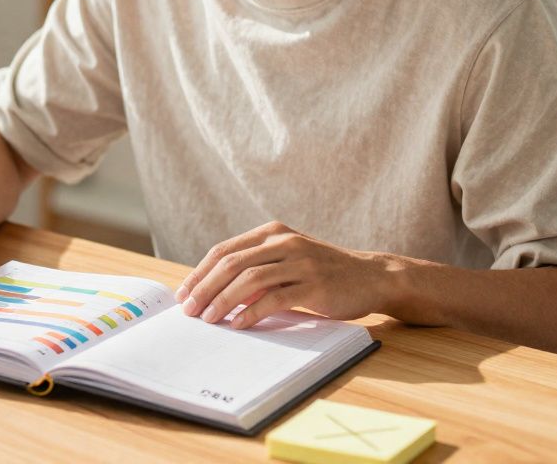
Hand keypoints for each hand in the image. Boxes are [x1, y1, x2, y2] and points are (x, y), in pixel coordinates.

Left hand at [173, 221, 393, 329]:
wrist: (372, 276)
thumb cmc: (323, 271)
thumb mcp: (287, 259)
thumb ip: (256, 268)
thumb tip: (215, 292)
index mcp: (272, 232)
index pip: (224, 250)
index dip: (200, 272)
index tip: (184, 293)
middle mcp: (284, 242)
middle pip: (231, 263)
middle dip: (205, 288)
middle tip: (189, 310)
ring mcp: (300, 262)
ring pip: (250, 279)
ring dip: (223, 301)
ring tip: (209, 319)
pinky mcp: (314, 285)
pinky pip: (275, 298)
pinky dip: (253, 312)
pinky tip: (239, 324)